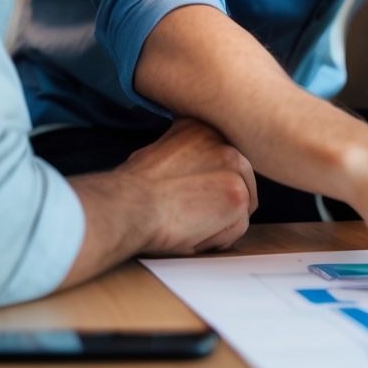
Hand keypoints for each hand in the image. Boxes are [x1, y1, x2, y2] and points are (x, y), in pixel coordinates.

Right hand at [117, 117, 258, 254]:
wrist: (126, 207)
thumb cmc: (136, 189)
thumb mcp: (163, 151)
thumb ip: (191, 153)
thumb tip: (205, 167)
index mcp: (207, 128)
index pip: (227, 163)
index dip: (210, 185)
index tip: (189, 192)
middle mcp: (227, 142)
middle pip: (241, 183)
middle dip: (220, 203)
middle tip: (187, 210)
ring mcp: (236, 169)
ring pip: (240, 207)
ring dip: (217, 222)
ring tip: (185, 220)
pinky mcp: (238, 196)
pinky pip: (237, 228)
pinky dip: (216, 239)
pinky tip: (191, 232)